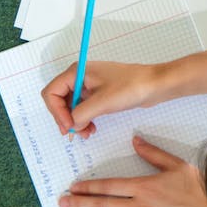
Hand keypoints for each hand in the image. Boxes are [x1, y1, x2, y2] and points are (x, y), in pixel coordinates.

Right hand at [41, 60, 165, 138]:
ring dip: (75, 121)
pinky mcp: (97, 94)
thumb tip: (71, 126)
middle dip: (65, 118)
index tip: (69, 126)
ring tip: (87, 133)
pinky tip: (91, 128)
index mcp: (75, 73)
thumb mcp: (102, 102)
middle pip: (58, 100)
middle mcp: (79, 77)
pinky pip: (82, 109)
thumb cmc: (130, 87)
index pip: (51, 92)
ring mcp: (88, 86)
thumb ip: (81, 114)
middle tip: (76, 133)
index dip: (56, 111)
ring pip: (70, 107)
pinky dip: (84, 119)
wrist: (155, 85)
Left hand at [57, 135, 206, 206]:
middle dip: (80, 204)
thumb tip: (135, 140)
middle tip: (62, 204)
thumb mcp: (176, 164)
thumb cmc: (199, 188)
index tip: (73, 187)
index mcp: (143, 187)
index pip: (108, 186)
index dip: (88, 187)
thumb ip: (152, 153)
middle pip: (103, 206)